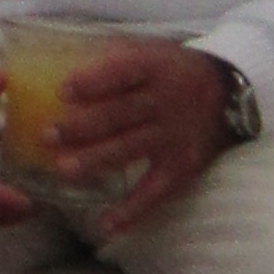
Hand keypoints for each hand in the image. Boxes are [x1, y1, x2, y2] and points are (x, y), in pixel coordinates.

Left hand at [54, 39, 231, 238]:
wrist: (225, 91)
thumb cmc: (168, 68)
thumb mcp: (145, 50)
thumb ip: (109, 57)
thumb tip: (56, 65)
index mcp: (152, 68)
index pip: (121, 73)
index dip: (92, 83)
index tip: (63, 93)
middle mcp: (164, 102)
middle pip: (120, 115)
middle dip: (82, 127)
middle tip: (48, 135)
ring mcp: (173, 137)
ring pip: (130, 150)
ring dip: (96, 161)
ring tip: (65, 169)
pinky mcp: (182, 166)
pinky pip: (155, 191)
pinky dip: (132, 210)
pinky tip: (107, 224)